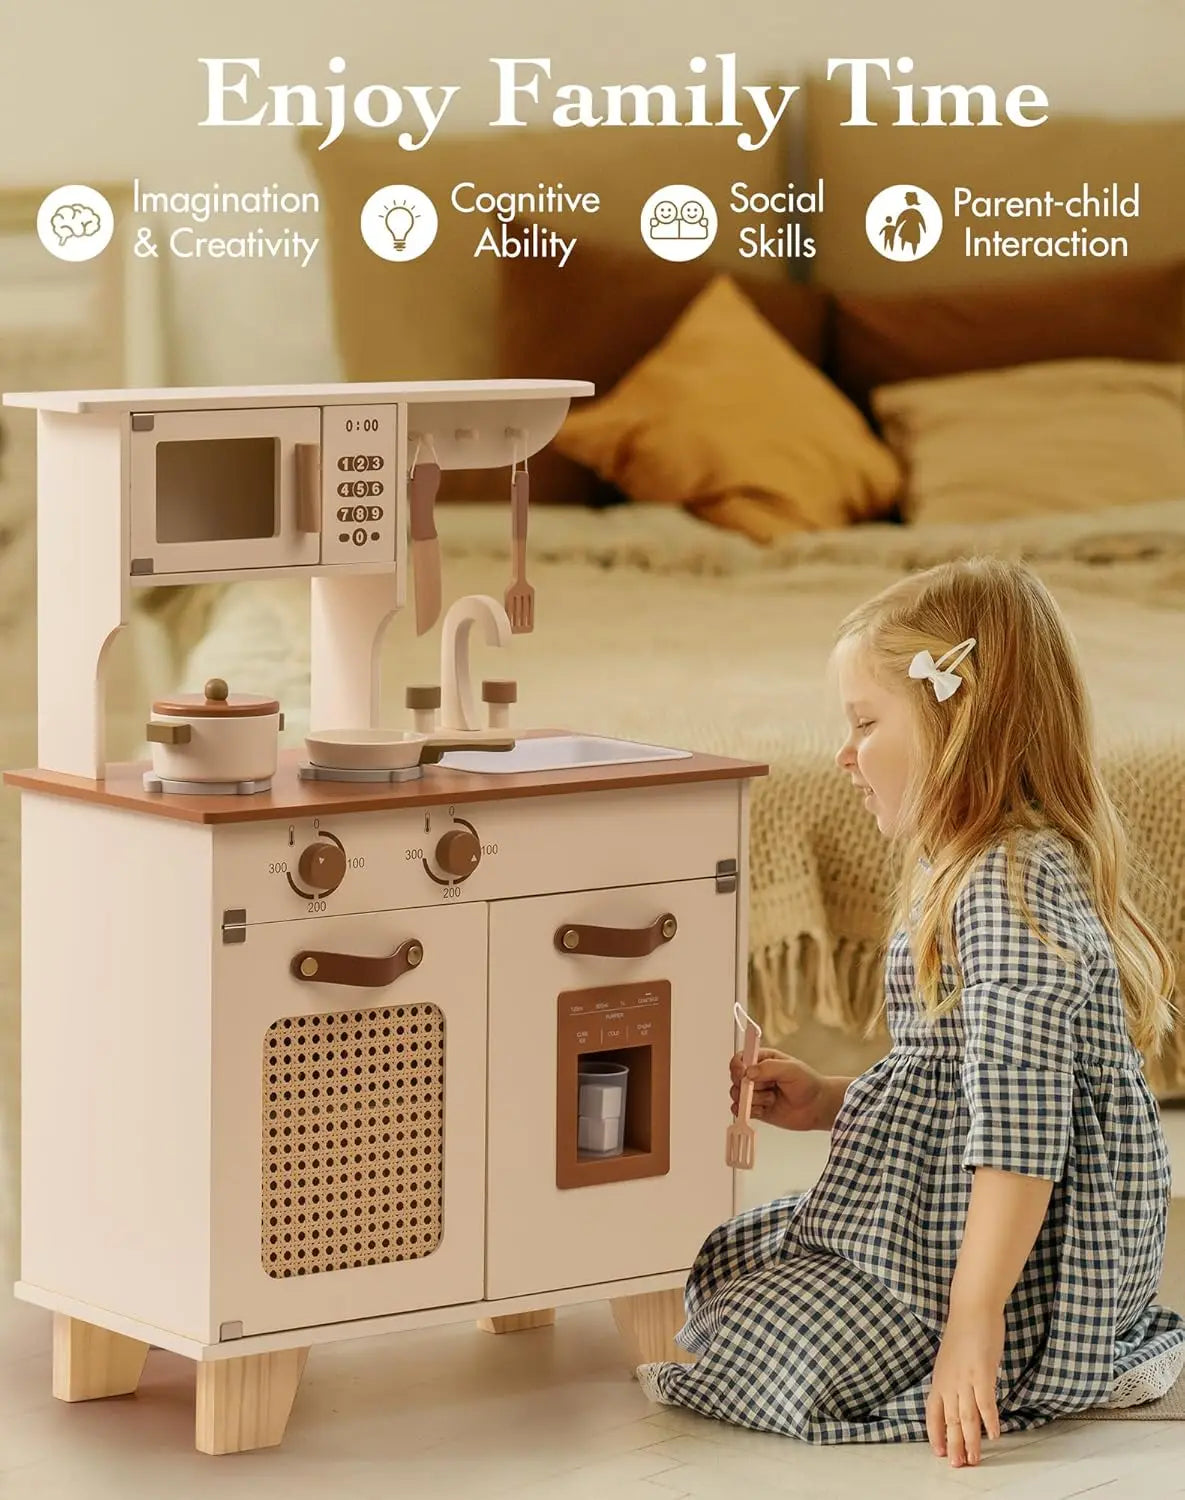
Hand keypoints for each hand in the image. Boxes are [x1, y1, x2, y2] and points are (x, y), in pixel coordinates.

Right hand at [728, 1048, 828, 1131]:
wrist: (817, 1106)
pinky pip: (742, 1111)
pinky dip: (750, 1111)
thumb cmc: (807, 1083)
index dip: (737, 1066)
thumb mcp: (790, 1069)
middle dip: (746, 1086)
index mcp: (763, 1060)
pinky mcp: (757, 1109)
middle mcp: (757, 1076)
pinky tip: (764, 1109)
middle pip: (735, 1079)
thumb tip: (748, 1072)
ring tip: (771, 1099)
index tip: (742, 1073)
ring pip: (738, 1096)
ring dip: (753, 1099)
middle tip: (764, 1088)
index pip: (740, 1059)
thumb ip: (768, 1068)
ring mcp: (756, 1093)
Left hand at [926, 1304, 1003, 1466]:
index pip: (933, 1412)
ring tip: (973, 1460)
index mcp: (940, 1378)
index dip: (935, 1433)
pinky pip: (985, 1403)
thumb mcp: (952, 1358)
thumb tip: (961, 1395)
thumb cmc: (964, 1330)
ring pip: (966, 1417)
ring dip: (971, 1441)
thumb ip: (954, 1378)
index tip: (937, 1451)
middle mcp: (949, 1381)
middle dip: (953, 1445)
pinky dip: (990, 1421)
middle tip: (957, 1465)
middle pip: (950, 1420)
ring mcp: (965, 1378)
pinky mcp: (982, 1373)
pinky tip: (995, 1435)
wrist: (971, 1307)